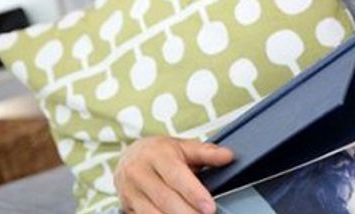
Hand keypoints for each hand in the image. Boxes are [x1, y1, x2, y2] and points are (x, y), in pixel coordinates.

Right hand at [115, 137, 233, 213]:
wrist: (128, 157)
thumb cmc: (160, 153)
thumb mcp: (182, 147)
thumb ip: (206, 153)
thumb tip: (228, 156)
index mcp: (156, 154)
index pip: (176, 176)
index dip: (194, 193)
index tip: (210, 207)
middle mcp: (139, 172)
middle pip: (165, 198)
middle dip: (187, 212)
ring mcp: (129, 190)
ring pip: (152, 213)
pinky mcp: (125, 205)